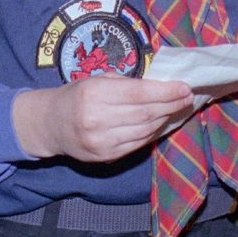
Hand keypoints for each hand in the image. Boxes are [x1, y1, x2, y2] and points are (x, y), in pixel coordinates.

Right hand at [13, 75, 193, 162]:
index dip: (166, 92)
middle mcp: (98, 119)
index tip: (184, 87)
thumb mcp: (97, 80)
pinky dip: (152, 133)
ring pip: (145, 130)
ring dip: (164, 119)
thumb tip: (161, 86)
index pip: (140, 94)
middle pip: (146, 113)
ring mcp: (101, 141)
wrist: (50, 124)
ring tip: (175, 108)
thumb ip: (126, 83)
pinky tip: (159, 123)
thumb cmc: (77, 95)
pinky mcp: (105, 156)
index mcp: (95, 94)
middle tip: (186, 97)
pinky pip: (137, 144)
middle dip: (171, 104)